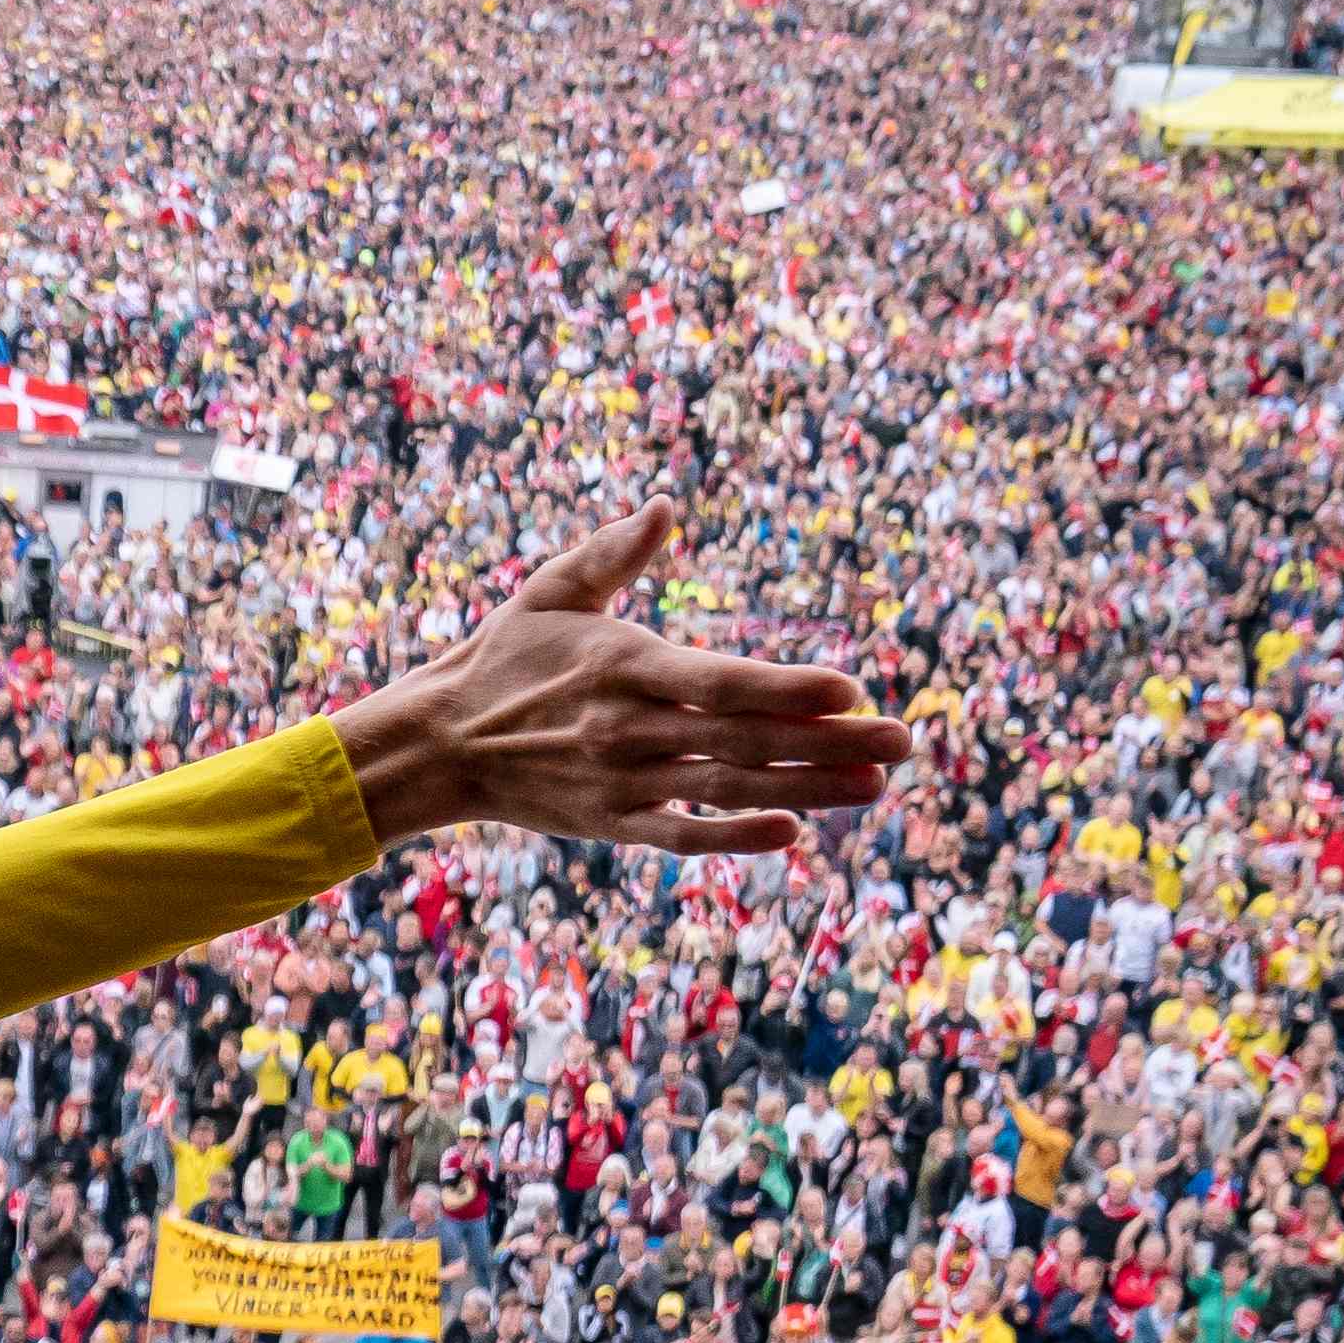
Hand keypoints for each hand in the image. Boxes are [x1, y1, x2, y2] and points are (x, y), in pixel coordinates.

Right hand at [329, 500, 916, 854]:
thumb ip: (615, 551)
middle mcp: (630, 728)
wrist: (438, 744)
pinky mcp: (613, 822)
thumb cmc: (504, 656)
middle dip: (832, 743)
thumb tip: (665, 506)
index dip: (787, 689)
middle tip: (905, 741)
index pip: (722, 681)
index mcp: (624, 664)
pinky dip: (736, 836)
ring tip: (876, 786)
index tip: (850, 688)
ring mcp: (624, 781)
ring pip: (731, 788)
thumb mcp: (551, 590)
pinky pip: (684, 833)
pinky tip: (792, 834)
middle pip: (746, 739)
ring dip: (810, 790)